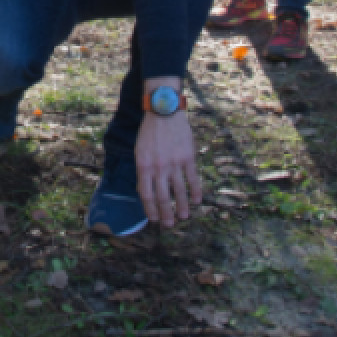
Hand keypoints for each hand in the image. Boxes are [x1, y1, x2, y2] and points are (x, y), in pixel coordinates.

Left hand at [135, 108, 201, 227]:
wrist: (163, 113)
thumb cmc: (149, 133)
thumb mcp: (139, 151)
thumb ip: (143, 170)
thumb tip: (146, 189)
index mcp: (143, 166)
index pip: (146, 194)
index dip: (150, 209)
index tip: (154, 219)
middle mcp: (158, 168)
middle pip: (162, 197)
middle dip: (166, 214)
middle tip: (169, 224)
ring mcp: (174, 163)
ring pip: (179, 192)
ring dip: (182, 207)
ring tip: (184, 217)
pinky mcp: (187, 158)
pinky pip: (192, 179)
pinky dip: (195, 192)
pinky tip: (197, 201)